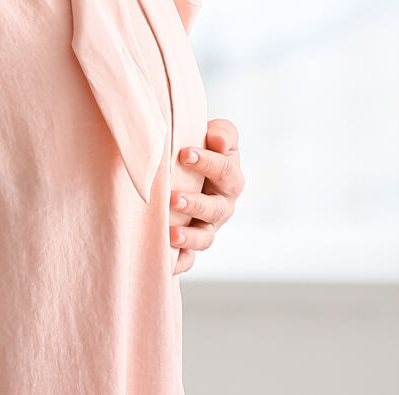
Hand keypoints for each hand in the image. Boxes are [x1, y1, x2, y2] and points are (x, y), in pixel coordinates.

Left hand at [167, 118, 241, 272]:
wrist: (187, 165)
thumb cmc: (202, 146)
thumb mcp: (217, 134)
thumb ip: (223, 134)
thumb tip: (217, 140)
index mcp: (230, 177)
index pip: (224, 170)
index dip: (206, 162)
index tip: (183, 154)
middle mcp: (222, 205)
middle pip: (215, 208)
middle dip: (195, 204)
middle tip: (173, 198)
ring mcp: (208, 226)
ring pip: (204, 237)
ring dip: (189, 237)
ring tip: (171, 233)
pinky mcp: (193, 243)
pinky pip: (190, 258)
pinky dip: (181, 262)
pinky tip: (168, 264)